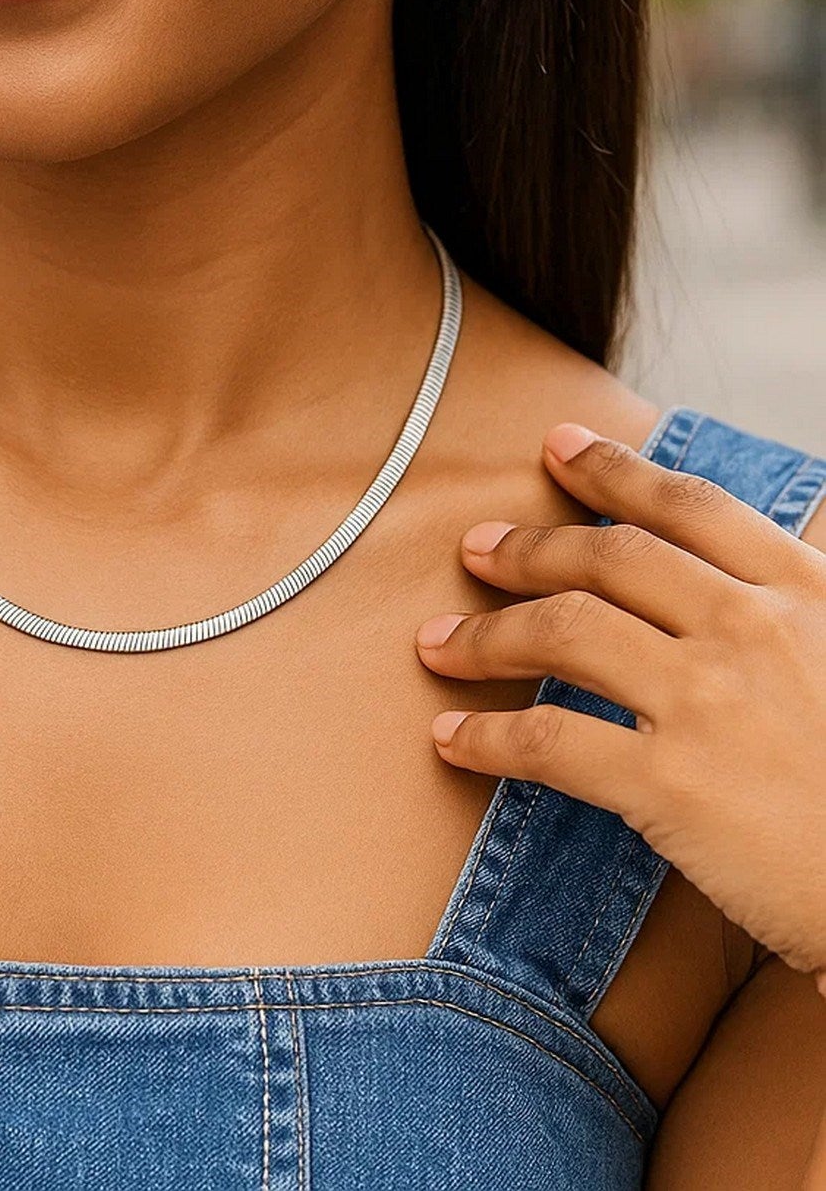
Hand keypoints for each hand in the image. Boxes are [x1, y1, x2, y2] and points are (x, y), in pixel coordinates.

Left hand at [414, 421, 825, 989]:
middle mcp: (752, 628)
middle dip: (529, 548)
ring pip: (562, 632)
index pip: (689, 508)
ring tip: (438, 641)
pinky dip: (487, 736)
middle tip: (476, 548)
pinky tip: (452, 737)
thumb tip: (722, 583)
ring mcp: (708, 700)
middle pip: (608, 559)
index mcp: (806, 592)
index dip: (614, 470)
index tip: (561, 447)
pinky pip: (548, 740)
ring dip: (486, 633)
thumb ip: (790, 609)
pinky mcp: (672, 781)